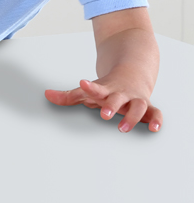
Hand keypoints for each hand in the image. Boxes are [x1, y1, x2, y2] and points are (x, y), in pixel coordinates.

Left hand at [45, 74, 162, 132]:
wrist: (131, 74)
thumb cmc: (107, 87)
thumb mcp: (88, 90)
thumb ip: (68, 96)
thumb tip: (47, 95)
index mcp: (105, 90)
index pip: (96, 88)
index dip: (89, 87)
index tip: (82, 84)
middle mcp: (121, 94)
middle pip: (117, 98)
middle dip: (112, 106)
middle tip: (104, 115)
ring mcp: (135, 100)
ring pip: (138, 106)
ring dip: (132, 117)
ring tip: (122, 128)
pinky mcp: (148, 107)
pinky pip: (155, 113)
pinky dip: (156, 120)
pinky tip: (154, 128)